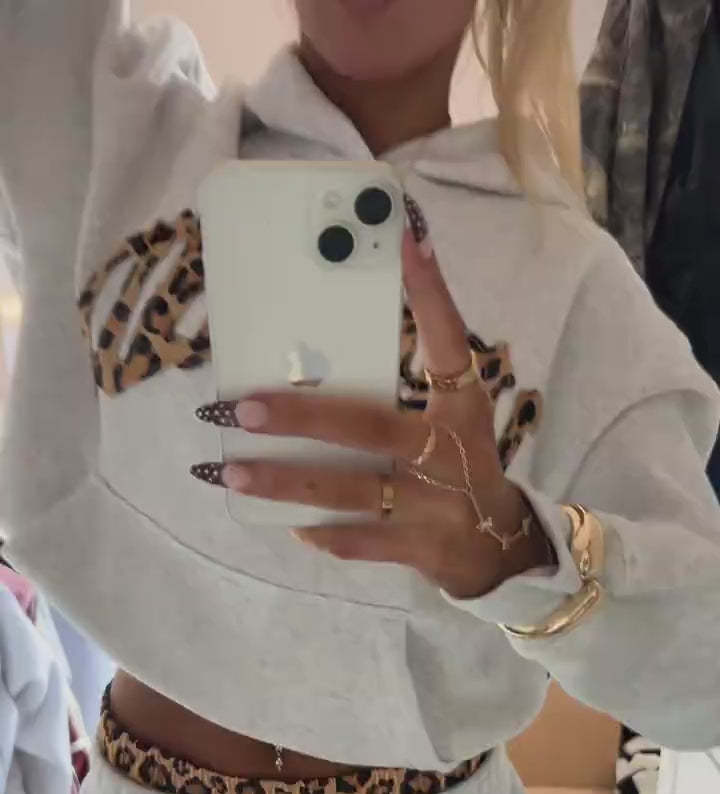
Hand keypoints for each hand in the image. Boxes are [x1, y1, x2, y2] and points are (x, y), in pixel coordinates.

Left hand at [192, 222, 550, 598]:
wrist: (504, 547)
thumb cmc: (461, 464)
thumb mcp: (453, 413)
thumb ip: (409, 375)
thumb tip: (332, 335)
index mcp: (462, 405)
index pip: (448, 339)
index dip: (429, 291)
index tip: (403, 234)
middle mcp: (449, 450)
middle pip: (368, 427)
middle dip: (301, 416)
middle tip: (244, 406)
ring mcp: (436, 505)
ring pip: (350, 491)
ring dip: (286, 482)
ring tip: (231, 470)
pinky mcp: (422, 549)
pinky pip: (360, 542)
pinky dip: (323, 533)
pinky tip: (288, 525)